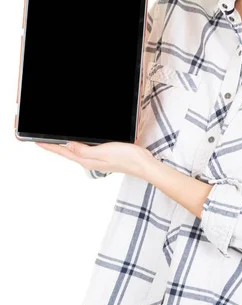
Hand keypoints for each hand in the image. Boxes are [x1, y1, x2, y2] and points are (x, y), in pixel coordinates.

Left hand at [34, 140, 154, 178]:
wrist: (143, 164)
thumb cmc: (126, 158)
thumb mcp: (102, 151)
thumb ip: (83, 150)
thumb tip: (67, 145)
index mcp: (87, 160)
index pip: (64, 152)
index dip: (49, 146)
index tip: (36, 142)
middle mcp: (89, 160)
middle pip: (67, 152)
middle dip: (54, 146)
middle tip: (41, 140)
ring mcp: (96, 159)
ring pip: (75, 151)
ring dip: (64, 145)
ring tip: (54, 140)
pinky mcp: (104, 155)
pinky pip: (85, 149)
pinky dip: (77, 144)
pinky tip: (78, 141)